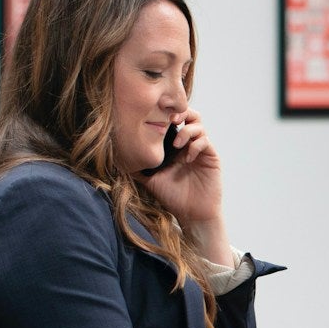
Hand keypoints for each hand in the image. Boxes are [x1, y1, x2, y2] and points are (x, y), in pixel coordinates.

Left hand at [137, 106, 222, 224]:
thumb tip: (117, 158)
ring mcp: (200, 150)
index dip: (167, 113)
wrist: (192, 214)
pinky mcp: (211, 157)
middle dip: (180, 112)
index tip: (155, 116)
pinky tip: (187, 158)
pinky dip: (195, 145)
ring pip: (198, 125)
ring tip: (177, 144)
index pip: (173, 120)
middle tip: (170, 120)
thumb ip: (138, 167)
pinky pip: (205, 142)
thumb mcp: (150, 180)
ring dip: (186, 131)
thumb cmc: (172, 197)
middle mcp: (188, 144)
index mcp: (175, 145)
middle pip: (189, 115)